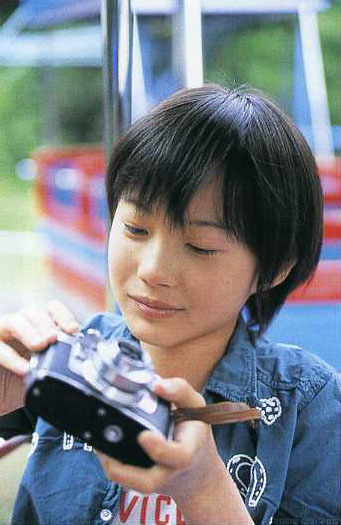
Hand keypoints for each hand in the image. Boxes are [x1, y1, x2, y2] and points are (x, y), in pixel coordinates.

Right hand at [0, 300, 78, 413]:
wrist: (5, 400)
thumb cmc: (29, 380)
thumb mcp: (49, 370)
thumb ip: (64, 359)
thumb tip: (87, 359)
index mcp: (39, 326)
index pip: (52, 308)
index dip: (63, 315)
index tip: (73, 330)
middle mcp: (21, 325)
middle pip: (34, 311)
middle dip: (47, 324)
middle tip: (54, 339)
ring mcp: (2, 335)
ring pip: (14, 321)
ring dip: (30, 332)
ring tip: (41, 346)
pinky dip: (12, 357)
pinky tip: (24, 368)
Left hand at [98, 377, 223, 501]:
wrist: (196, 469)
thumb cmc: (192, 432)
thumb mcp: (195, 406)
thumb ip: (180, 391)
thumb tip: (156, 385)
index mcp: (188, 451)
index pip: (178, 457)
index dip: (160, 449)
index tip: (143, 435)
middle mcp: (170, 470)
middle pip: (148, 482)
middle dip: (125, 470)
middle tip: (105, 447)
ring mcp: (154, 480)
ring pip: (129, 484)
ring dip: (111, 465)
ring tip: (98, 443)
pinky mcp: (139, 481)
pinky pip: (122, 478)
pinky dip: (109, 463)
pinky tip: (100, 444)